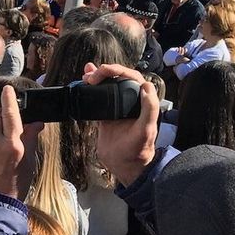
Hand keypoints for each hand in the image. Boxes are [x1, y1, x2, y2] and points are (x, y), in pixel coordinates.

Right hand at [85, 63, 159, 186]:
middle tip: (91, 76)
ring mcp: (118, 107)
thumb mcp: (147, 129)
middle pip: (118, 78)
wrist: (123, 165)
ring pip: (108, 85)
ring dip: (97, 77)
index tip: (104, 72)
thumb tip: (147, 86)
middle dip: (104, 72)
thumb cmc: (138, 149)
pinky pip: (99, 97)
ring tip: (86, 74)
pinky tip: (84, 83)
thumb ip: (150, 108)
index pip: (132, 77)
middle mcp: (131, 101)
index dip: (118, 70)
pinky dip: (91, 89)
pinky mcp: (106, 114)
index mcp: (142, 101)